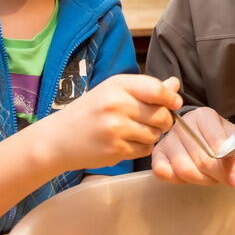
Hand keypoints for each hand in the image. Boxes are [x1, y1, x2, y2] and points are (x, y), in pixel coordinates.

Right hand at [33, 74, 181, 171]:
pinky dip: (142, 148)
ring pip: (155, 134)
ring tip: (136, 132)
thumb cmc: (90, 112)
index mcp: (118, 85)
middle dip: (164, 121)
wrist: (58, 139)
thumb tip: (175, 84)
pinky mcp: (115, 149)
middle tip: (155, 122)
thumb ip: (146, 88)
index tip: (174, 103)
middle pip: (161, 115)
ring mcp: (115, 128)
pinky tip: (127, 143)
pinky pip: (145, 150)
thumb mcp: (114, 91)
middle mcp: (117, 105)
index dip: (170, 98)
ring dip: (152, 135)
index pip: (157, 89)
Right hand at [151, 107, 234, 186]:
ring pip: (185, 169)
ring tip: (212, 177)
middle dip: (219, 175)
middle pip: (202, 159)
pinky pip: (165, 173)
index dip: (228, 164)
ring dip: (202, 180)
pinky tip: (192, 176)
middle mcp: (183, 125)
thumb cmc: (213, 133)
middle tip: (231, 182)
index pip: (217, 143)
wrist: (189, 129)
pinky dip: (180, 180)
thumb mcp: (230, 133)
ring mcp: (168, 139)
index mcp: (204, 116)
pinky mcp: (157, 154)